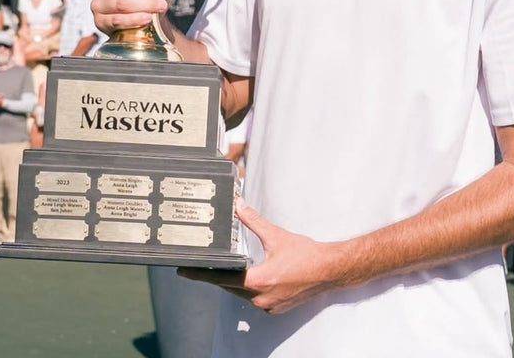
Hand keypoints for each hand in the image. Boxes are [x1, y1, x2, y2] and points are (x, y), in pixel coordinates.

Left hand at [177, 198, 341, 313]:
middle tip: (199, 266)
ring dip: (233, 281)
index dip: (201, 273)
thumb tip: (239, 206)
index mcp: (258, 281)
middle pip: (229, 286)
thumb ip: (254, 221)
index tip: (185, 271)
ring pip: (241, 293)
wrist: (329, 270)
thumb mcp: (276, 235)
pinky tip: (248, 276)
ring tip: (222, 268)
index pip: (221, 278)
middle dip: (216, 275)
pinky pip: (254, 298)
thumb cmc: (306, 255)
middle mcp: (259, 298)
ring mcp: (267, 305)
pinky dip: (248, 287)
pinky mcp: (275, 307)